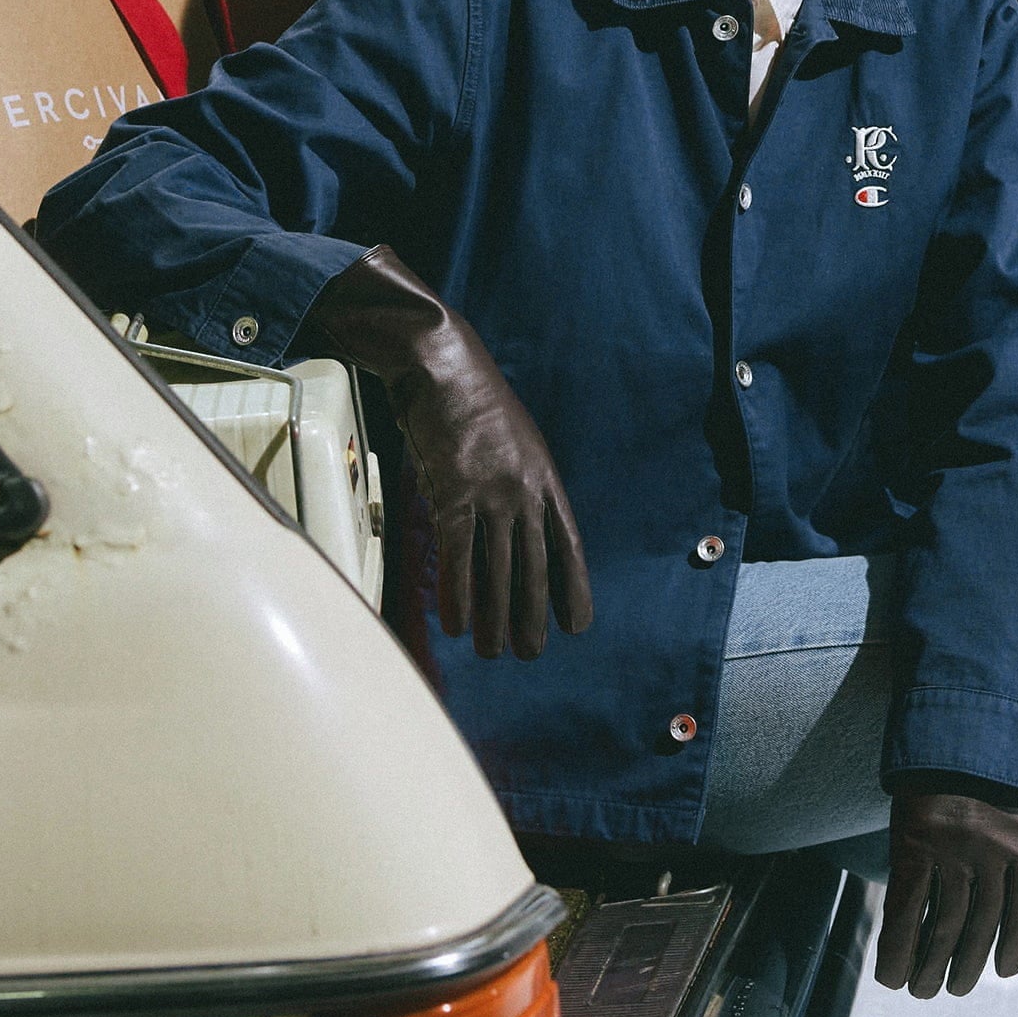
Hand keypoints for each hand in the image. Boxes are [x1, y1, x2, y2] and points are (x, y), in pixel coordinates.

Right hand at [307, 245, 591, 660]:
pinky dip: (459, 595)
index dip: (572, 587)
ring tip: (493, 652)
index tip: (577, 623)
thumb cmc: (470, 400)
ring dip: (495, 618)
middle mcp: (524, 489)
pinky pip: (459, 557)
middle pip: (534, 566)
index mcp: (544, 476)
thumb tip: (509, 523)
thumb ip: (516, 480)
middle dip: (533, 615)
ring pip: (498, 571)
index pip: (567, 543)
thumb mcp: (512, 439)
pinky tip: (457, 624)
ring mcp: (491, 492)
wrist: (440, 364)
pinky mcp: (453, 493)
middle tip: (531, 652)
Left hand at [875, 789, 1017, 996]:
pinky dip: (1013, 942)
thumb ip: (909, 875)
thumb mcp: (905, 824)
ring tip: (956, 988)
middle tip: (922, 993)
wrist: (975, 741)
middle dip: (931, 966)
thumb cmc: (928, 794)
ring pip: (983, 923)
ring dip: (968, 964)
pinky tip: (1002, 969)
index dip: (897, 954)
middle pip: (945, 925)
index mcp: (916, 837)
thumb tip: (904, 942)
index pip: (904, 913)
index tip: (891, 982)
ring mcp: (997, 849)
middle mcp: (958, 846)